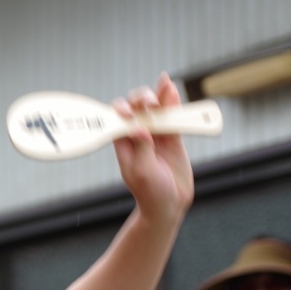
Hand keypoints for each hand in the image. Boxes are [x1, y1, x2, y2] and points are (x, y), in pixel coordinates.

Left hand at [109, 72, 194, 224]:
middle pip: (136, 107)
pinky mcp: (173, 137)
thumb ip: (142, 149)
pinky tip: (173, 90)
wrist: (170, 204)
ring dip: (159, 96)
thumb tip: (139, 128)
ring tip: (165, 85)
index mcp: (123, 143)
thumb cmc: (150, 192)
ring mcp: (156, 135)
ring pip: (155, 109)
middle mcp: (137, 135)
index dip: (121, 110)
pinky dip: (174, 104)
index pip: (117, 118)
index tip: (129, 113)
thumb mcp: (142, 172)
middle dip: (141, 99)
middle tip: (150, 104)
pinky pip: (172, 117)